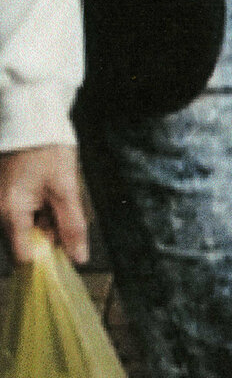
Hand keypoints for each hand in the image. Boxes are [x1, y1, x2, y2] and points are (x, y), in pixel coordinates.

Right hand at [0, 143, 87, 265]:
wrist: (32, 119)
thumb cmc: (48, 150)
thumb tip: (78, 258)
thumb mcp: (66, 189)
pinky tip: (49, 193)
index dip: (47, 258)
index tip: (67, 252)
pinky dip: (39, 210)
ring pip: (24, 228)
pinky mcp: (3, 195)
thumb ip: (72, 226)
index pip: (24, 256)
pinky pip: (21, 214)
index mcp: (8, 212)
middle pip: (24, 242)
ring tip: (55, 193)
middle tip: (63, 207)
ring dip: (45, 221)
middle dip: (49, 234)